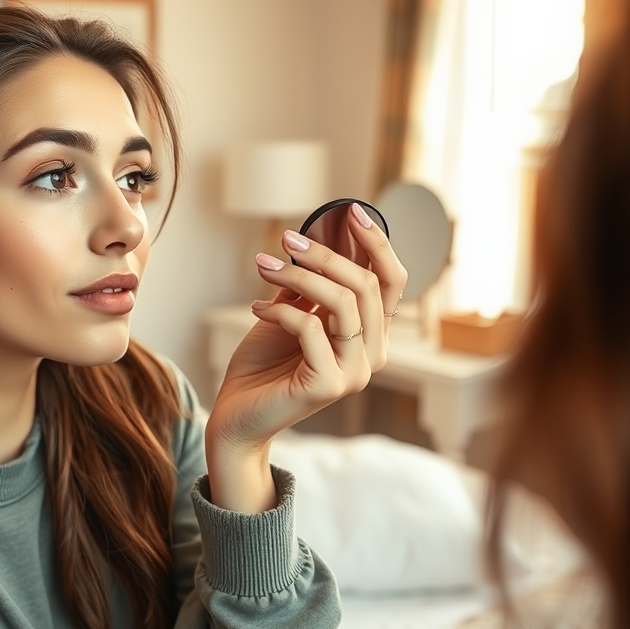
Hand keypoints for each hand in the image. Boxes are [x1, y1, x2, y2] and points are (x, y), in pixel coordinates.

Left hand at [205, 203, 406, 511]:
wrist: (237, 417)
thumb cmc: (263, 366)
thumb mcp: (288, 314)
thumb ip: (307, 285)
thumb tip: (313, 238)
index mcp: (370, 336)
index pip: (392, 282)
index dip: (378, 243)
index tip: (351, 210)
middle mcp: (372, 355)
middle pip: (367, 286)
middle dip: (325, 254)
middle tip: (285, 239)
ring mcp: (354, 373)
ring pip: (344, 303)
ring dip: (299, 276)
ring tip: (263, 265)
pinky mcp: (328, 385)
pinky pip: (310, 328)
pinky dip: (279, 309)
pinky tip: (255, 308)